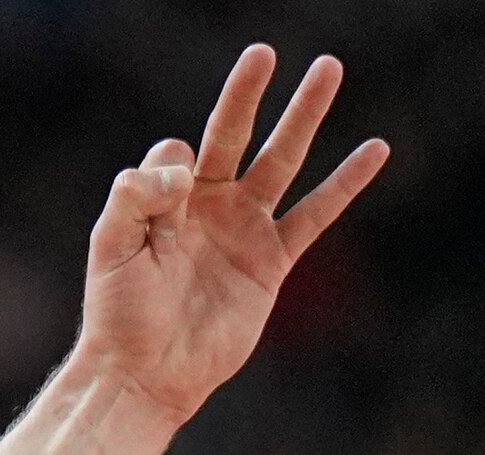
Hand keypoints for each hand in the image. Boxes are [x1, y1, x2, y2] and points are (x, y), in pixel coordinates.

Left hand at [78, 45, 390, 423]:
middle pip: (235, 135)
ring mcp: (243, 230)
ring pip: (281, 161)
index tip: (171, 192)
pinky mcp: (272, 262)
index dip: (174, 162)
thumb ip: (134, 198)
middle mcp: (207, 207)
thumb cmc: (118, 315)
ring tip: (329, 68)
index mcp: (164, 201)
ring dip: (304, 115)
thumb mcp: (110, 249)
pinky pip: (316, 214)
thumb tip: (183, 162)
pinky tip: (374, 150)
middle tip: (264, 51)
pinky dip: (345, 183)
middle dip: (250, 95)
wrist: (145, 373)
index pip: (177, 153)